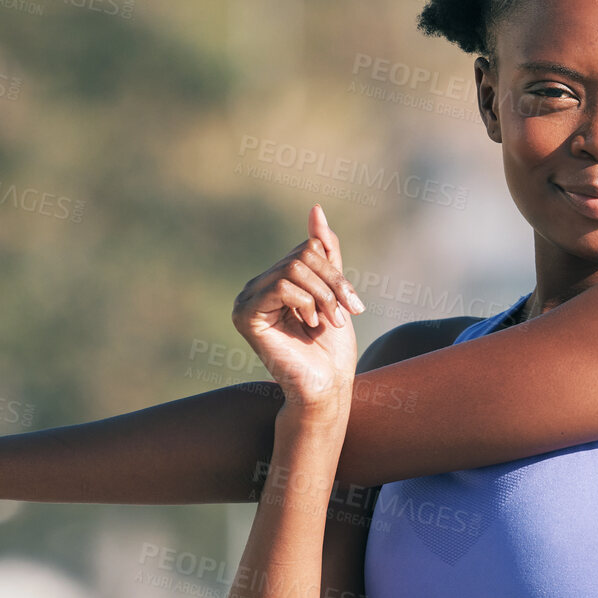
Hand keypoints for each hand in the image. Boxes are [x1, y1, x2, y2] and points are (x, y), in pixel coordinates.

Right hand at [232, 204, 363, 412]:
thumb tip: (316, 210)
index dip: (334, 272)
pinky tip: (308, 325)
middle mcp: (255, 288)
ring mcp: (247, 300)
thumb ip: (324, 252)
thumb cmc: (330, 348)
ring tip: (329, 323)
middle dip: (332, 283)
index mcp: (274, 281)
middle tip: (345, 314)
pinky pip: (282, 285)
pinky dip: (305, 303)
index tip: (352, 305)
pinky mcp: (246, 315)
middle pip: (301, 256)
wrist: (325, 386)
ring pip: (293, 268)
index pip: (306, 250)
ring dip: (323, 296)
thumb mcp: (334, 290)